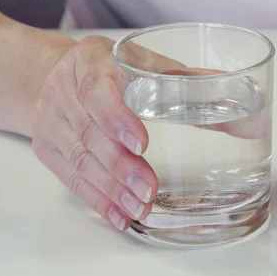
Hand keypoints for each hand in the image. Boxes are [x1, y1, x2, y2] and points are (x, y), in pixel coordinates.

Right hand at [31, 35, 184, 230]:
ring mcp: (49, 121)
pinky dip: (98, 199)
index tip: (142, 144)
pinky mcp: (46, 147)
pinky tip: (120, 215)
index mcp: (87, 61)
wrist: (56, 73)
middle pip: (89, 132)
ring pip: (80, 160)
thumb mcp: (140, 60)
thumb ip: (178, 80)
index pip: (96, 91)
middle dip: (121, 165)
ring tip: (140, 207)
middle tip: (148, 188)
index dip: (117, 119)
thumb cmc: (111, 66)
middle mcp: (61, 89)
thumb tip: (230, 106)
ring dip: (112, 189)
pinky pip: (71, 178)